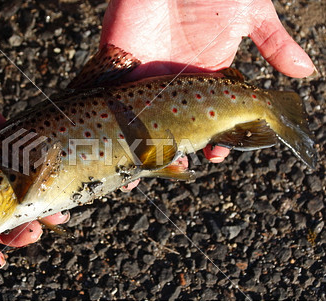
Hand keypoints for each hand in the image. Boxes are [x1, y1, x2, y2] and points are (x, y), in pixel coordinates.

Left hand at [101, 0, 314, 183]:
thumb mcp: (250, 12)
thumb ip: (274, 42)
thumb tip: (307, 71)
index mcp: (206, 75)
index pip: (212, 118)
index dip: (215, 140)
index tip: (216, 156)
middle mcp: (175, 82)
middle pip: (175, 127)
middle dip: (177, 150)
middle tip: (180, 165)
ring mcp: (146, 75)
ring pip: (143, 122)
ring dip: (143, 146)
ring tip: (144, 168)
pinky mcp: (119, 64)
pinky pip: (112, 100)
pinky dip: (112, 123)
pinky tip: (116, 145)